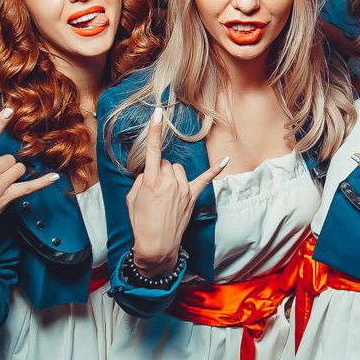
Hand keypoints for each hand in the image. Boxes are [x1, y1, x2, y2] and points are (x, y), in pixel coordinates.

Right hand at [0, 106, 59, 265]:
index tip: (8, 111)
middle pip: (8, 157)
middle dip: (3, 162)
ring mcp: (0, 186)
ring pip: (18, 168)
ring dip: (14, 171)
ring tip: (1, 181)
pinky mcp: (8, 198)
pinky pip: (29, 187)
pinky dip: (42, 182)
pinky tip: (54, 177)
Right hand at [127, 107, 227, 277]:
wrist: (156, 246)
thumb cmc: (141, 223)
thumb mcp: (133, 199)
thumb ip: (141, 180)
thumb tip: (151, 173)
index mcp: (151, 182)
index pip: (152, 150)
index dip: (153, 130)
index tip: (157, 113)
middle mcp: (169, 182)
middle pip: (165, 162)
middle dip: (159, 171)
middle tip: (154, 190)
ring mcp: (183, 189)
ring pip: (178, 169)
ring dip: (172, 176)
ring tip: (166, 194)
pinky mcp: (193, 196)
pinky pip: (205, 179)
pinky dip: (216, 169)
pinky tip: (226, 160)